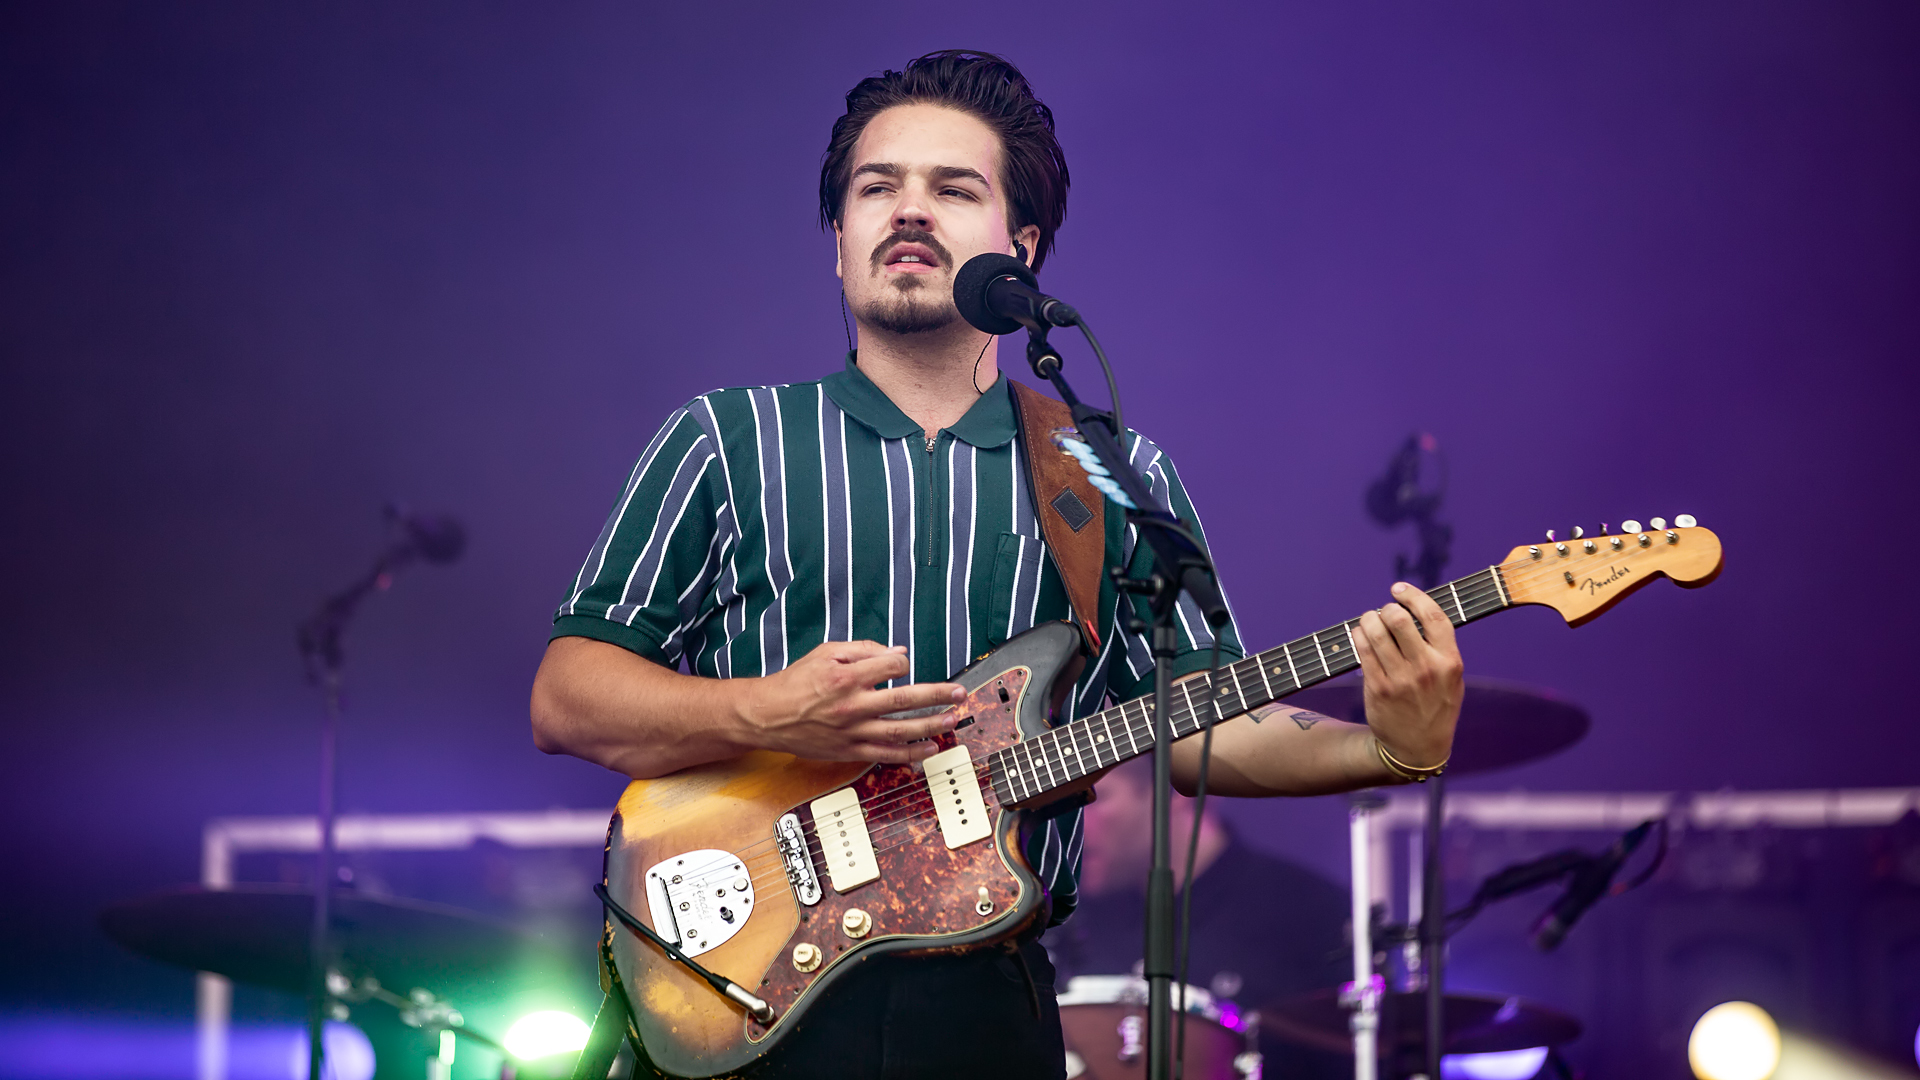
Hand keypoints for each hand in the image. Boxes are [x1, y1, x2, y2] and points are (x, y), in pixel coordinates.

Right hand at [738, 640, 963, 763]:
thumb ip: (863, 650)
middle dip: (937, 696)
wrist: (768, 716)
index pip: (891, 667)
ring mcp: (852, 732)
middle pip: (904, 699)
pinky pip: (885, 755)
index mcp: (846, 676)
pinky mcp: (849, 751)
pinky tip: (928, 749)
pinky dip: (910, 754)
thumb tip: (899, 653)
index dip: (903, 663)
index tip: (905, 664)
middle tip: (959, 693)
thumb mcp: (825, 652)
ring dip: (931, 726)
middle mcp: (852, 705)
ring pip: (900, 731)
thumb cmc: (796, 682)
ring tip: (952, 720)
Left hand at [1351, 582, 1463, 770]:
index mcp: (1450, 662)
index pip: (1434, 616)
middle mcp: (1426, 669)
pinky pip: (1362, 650)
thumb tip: (1413, 609)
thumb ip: (1439, 647)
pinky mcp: (1378, 688)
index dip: (1414, 596)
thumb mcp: (1451, 678)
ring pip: (1376, 631)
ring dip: (1368, 620)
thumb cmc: (1435, 705)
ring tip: (1369, 623)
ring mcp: (1401, 679)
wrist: (1418, 748)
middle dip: (1386, 609)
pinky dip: (1358, 636)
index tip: (1399, 588)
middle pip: (1399, 619)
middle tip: (1384, 614)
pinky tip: (1361, 636)